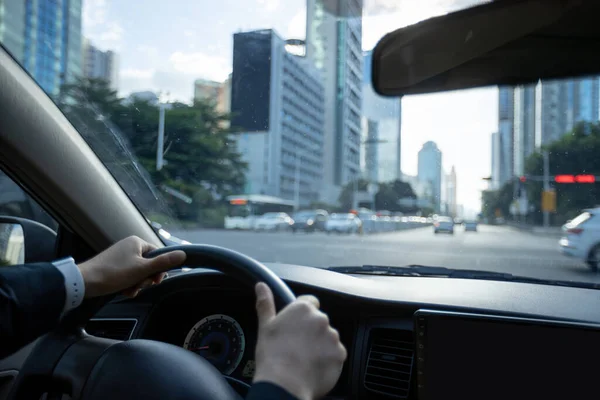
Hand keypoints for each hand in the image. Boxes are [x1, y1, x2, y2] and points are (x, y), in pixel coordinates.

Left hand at [77, 236, 185, 297]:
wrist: (84, 282)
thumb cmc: (113, 273)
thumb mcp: (142, 269)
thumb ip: (164, 262)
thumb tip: (183, 254)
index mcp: (137, 242)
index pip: (158, 254)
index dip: (159, 269)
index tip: (154, 281)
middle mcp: (129, 246)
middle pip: (149, 264)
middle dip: (146, 278)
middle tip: (139, 285)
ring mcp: (120, 256)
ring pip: (138, 271)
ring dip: (137, 283)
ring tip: (130, 290)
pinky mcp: (113, 265)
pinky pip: (128, 274)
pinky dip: (129, 283)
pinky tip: (124, 291)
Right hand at [252, 282, 346, 399]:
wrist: (284, 384)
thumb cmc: (272, 355)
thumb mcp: (265, 326)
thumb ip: (266, 303)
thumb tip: (261, 285)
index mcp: (303, 309)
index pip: (310, 302)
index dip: (302, 315)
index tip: (296, 326)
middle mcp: (321, 319)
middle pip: (319, 321)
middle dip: (311, 331)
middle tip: (297, 345)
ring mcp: (332, 336)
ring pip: (328, 338)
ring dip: (321, 345)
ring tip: (305, 358)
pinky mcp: (340, 353)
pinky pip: (336, 354)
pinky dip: (328, 359)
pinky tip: (314, 366)